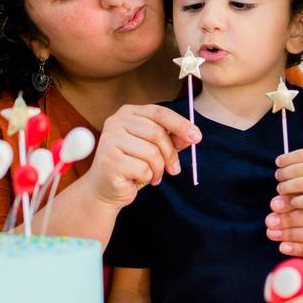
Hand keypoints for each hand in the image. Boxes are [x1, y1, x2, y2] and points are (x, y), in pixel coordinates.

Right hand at [83, 104, 200, 207]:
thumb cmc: (132, 164)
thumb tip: (191, 136)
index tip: (197, 137)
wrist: (105, 188)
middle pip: (157, 133)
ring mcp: (109, 141)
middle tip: (174, 169)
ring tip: (153, 175)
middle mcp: (115, 123)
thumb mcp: (154, 147)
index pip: (159, 113)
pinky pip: (142, 168)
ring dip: (159, 169)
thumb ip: (171, 139)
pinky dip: (148, 177)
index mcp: (128, 113)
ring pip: (152, 153)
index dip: (181, 124)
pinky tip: (140, 180)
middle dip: (171, 154)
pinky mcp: (109, 162)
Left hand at [275, 146, 302, 213]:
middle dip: (284, 173)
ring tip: (280, 190)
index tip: (278, 163)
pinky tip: (292, 202)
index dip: (287, 158)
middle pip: (297, 168)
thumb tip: (298, 160)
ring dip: (286, 187)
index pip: (301, 153)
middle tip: (277, 178)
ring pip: (299, 183)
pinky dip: (297, 201)